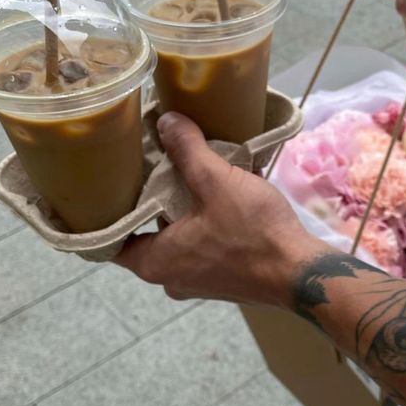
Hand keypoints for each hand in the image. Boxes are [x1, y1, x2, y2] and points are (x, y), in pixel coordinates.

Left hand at [115, 113, 323, 304]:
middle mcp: (168, 279)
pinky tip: (210, 201)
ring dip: (175, 216)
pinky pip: (196, 251)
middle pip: (143, 238)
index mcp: (154, 262)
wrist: (300, 273)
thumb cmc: (253, 233)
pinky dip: (197, 228)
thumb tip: (166, 121)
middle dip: (146, 205)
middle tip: (146, 168)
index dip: (105, 211)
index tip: (106, 184)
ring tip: (180, 177)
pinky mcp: (219, 282)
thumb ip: (187, 150)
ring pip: (172, 244)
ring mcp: (195, 284)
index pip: (109, 240)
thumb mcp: (217, 182)